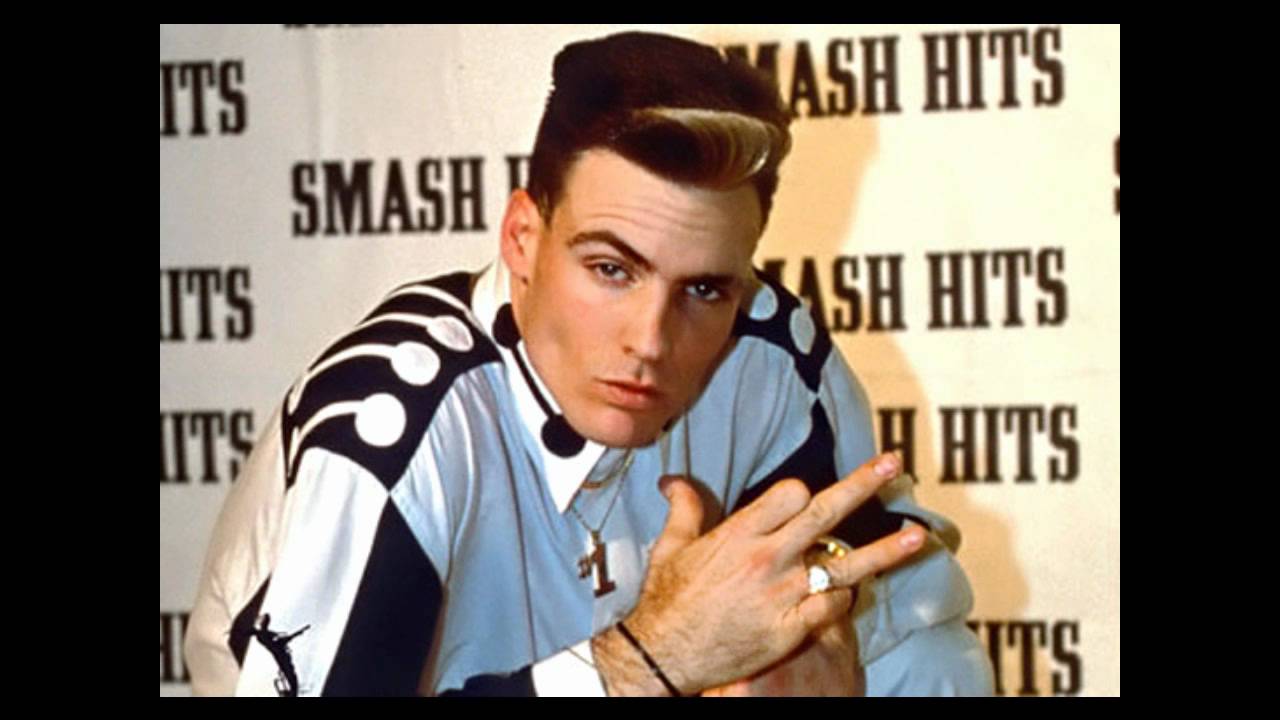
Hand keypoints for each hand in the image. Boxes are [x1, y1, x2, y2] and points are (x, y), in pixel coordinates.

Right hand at [593, 450, 923, 694]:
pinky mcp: (790, 629)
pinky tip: (846, 593)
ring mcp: (783, 594)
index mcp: (740, 533)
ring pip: (845, 564)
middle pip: (826, 513)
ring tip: (918, 536)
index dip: (802, 493)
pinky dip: (840, 598)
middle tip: (892, 466)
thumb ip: (683, 509)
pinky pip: (832, 606)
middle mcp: (767, 558)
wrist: (664, 655)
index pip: (792, 494)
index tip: (802, 498)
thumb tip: (673, 481)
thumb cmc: (668, 601)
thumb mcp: (671, 548)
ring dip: (886, 550)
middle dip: (863, 485)